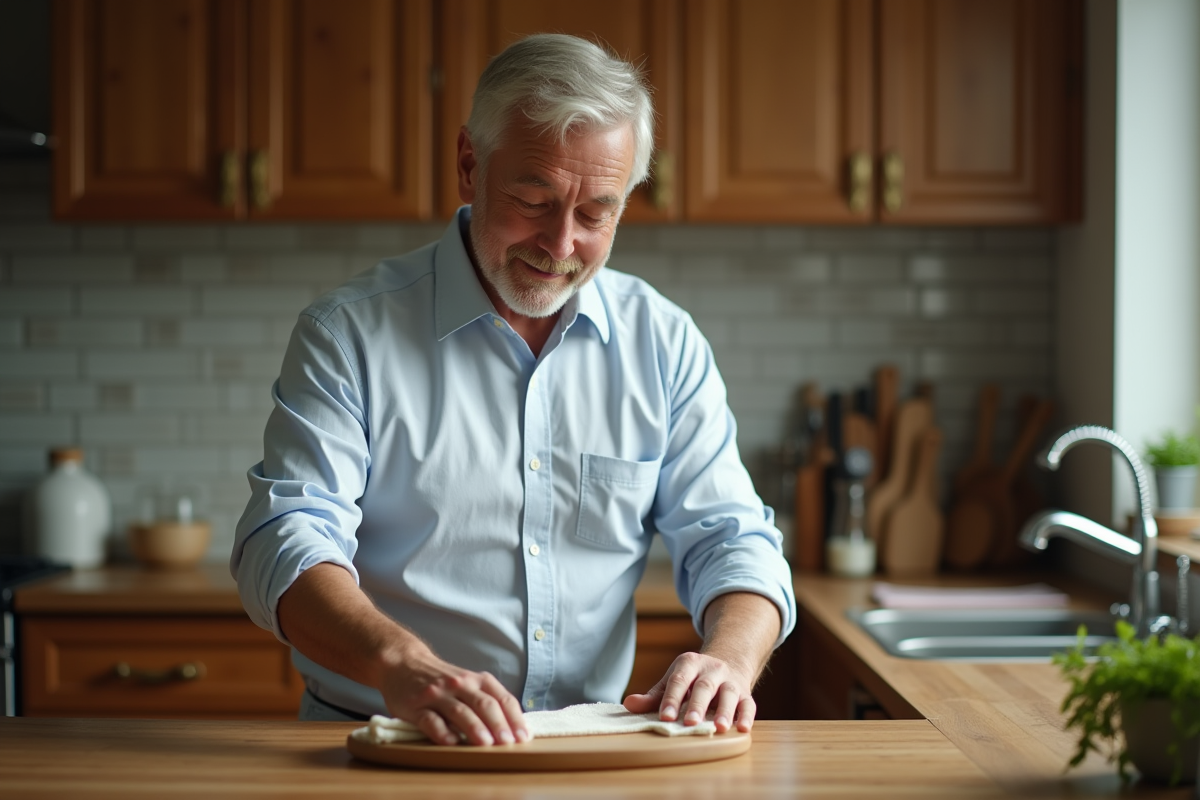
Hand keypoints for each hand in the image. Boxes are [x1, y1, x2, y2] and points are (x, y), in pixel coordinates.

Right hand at [380, 643, 528, 746]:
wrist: (403, 663)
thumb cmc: (442, 679)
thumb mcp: (467, 683)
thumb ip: (486, 700)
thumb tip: (512, 729)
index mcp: (476, 680)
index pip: (501, 698)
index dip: (514, 718)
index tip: (523, 736)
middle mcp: (459, 684)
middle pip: (483, 704)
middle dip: (498, 724)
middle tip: (508, 743)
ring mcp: (437, 694)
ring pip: (459, 711)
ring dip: (474, 728)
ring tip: (486, 744)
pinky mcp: (415, 706)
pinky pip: (430, 719)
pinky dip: (441, 732)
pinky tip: (451, 742)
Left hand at [622, 651, 755, 733]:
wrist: (727, 660)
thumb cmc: (693, 678)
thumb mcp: (673, 681)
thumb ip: (653, 696)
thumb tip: (628, 704)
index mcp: (689, 664)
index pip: (679, 681)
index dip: (672, 699)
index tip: (665, 717)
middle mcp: (712, 670)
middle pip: (704, 687)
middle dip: (697, 706)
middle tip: (690, 723)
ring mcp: (730, 681)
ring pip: (728, 694)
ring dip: (725, 711)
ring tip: (719, 728)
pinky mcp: (745, 693)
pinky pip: (748, 704)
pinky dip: (747, 716)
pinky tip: (743, 728)